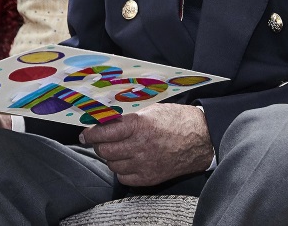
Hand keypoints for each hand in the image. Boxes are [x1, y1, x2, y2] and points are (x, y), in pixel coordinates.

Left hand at [80, 103, 213, 186]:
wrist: (201, 138)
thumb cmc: (176, 119)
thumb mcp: (150, 110)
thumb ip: (127, 116)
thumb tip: (104, 119)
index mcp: (138, 125)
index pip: (103, 132)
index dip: (90, 134)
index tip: (85, 134)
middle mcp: (140, 146)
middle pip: (104, 150)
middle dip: (97, 145)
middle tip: (98, 141)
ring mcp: (145, 163)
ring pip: (113, 165)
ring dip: (109, 157)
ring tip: (115, 150)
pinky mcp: (150, 177)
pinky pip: (124, 178)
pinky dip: (121, 170)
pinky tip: (125, 162)